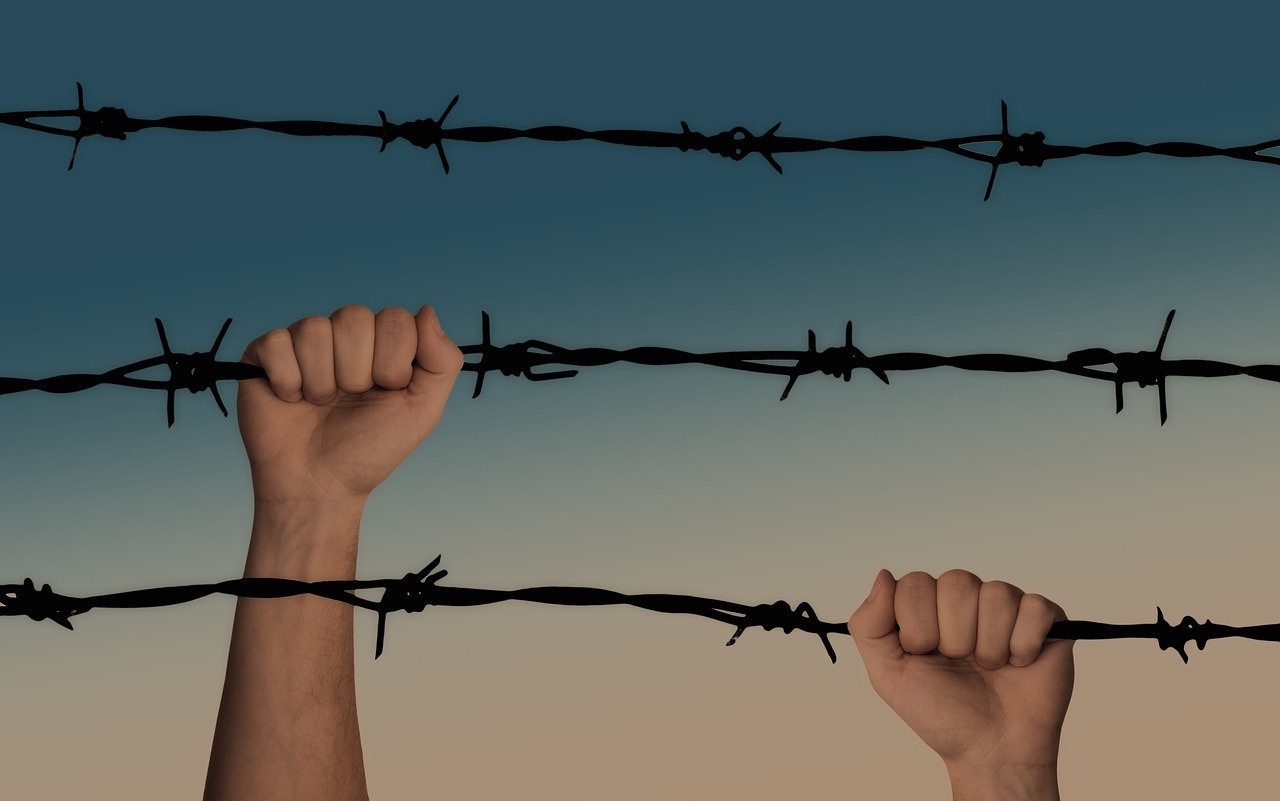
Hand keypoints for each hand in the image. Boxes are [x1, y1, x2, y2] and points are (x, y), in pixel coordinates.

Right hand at [237, 304, 463, 509]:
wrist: (318, 486)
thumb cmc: (369, 451)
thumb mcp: (422, 411)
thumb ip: (441, 361)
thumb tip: (427, 310)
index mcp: (382, 343)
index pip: (395, 318)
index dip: (393, 361)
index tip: (387, 391)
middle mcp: (343, 336)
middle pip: (353, 317)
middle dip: (357, 373)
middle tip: (350, 400)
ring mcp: (302, 342)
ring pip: (314, 329)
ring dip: (322, 381)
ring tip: (321, 404)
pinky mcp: (263, 355)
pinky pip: (277, 343)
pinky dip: (288, 381)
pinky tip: (292, 399)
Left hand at [848, 570, 1073, 799]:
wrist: (992, 752)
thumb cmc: (941, 714)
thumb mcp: (888, 676)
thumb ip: (869, 625)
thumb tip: (884, 574)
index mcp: (927, 606)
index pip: (915, 583)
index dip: (918, 626)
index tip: (924, 655)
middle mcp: (966, 599)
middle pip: (957, 582)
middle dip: (955, 637)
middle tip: (961, 664)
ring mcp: (1006, 606)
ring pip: (996, 595)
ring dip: (989, 646)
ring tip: (990, 668)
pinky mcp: (1045, 620)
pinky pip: (1034, 608)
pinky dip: (1023, 646)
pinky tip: (1019, 664)